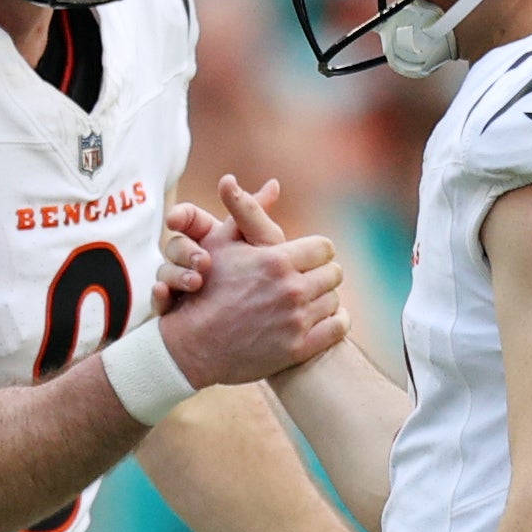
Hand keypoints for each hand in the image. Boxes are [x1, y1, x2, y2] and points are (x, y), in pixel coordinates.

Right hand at [149, 174, 345, 391]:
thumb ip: (250, 211)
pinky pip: (337, 328)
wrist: (193, 345)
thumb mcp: (222, 244)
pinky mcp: (299, 348)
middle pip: (333, 273)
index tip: (308, 259)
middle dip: (321, 275)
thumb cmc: (205, 289)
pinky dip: (335, 323)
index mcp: (277, 260)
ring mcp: (296, 321)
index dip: (316, 252)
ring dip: (324, 299)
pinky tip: (321, 320)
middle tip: (310, 280)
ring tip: (310, 300)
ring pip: (334, 301)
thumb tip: (273, 183)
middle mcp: (290, 289)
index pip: (324, 248)